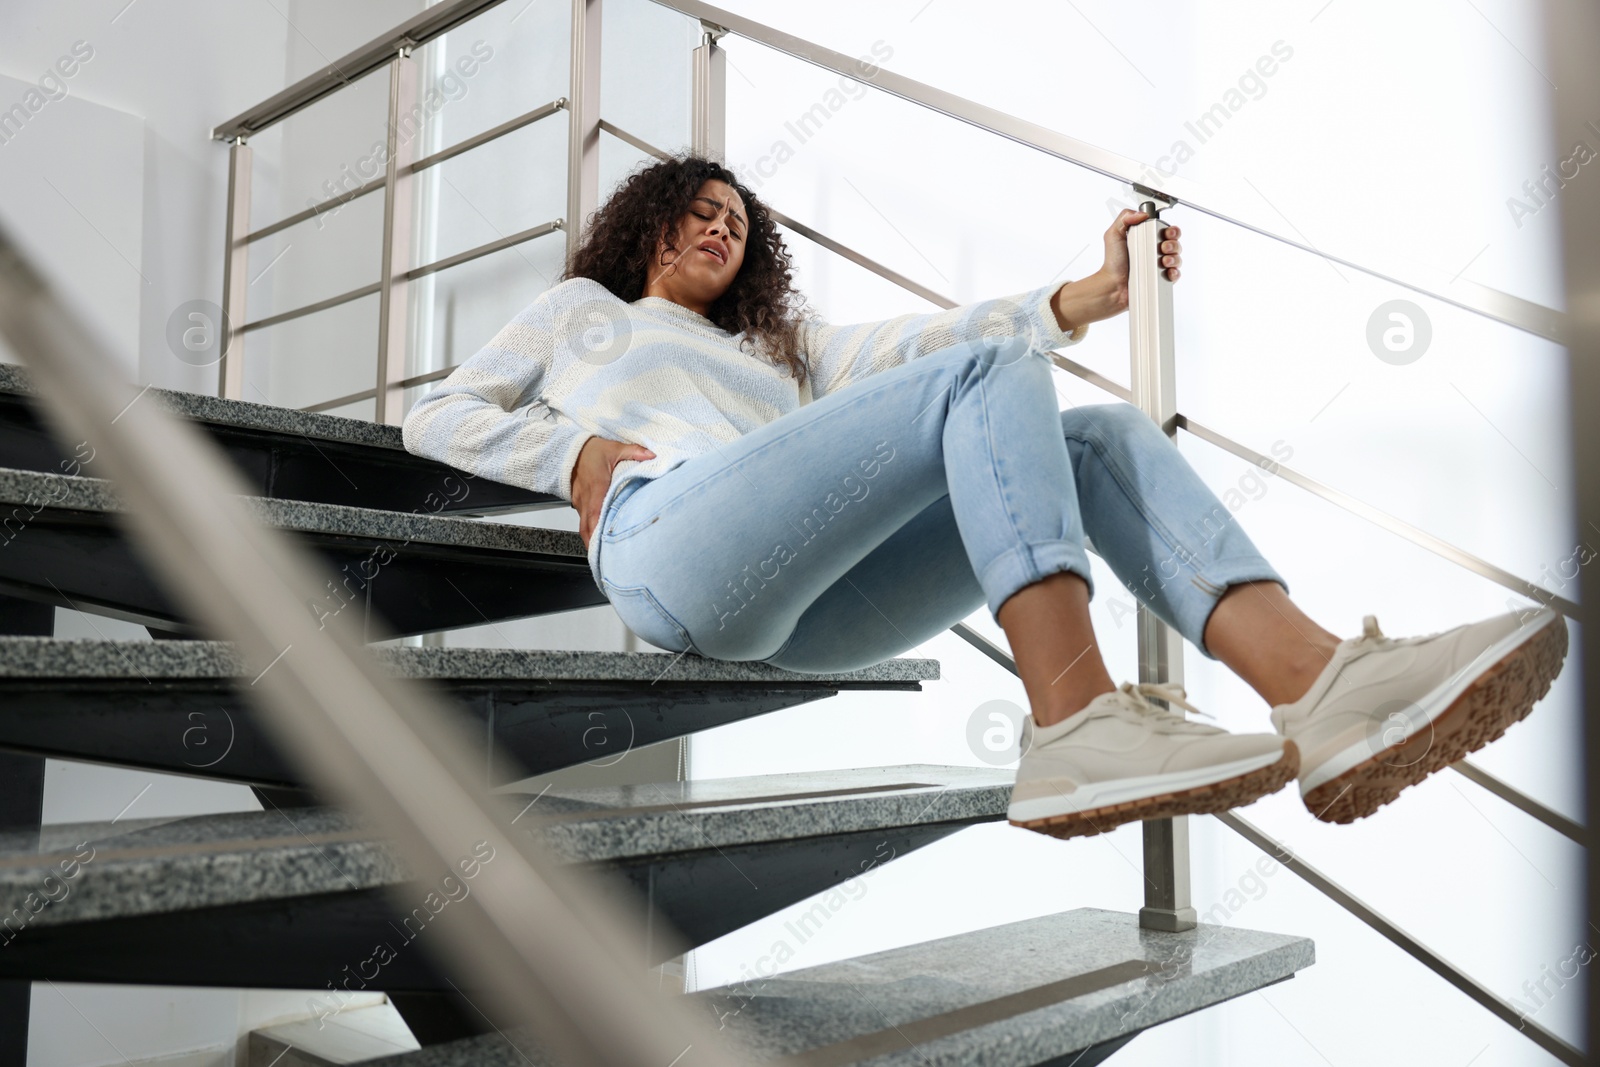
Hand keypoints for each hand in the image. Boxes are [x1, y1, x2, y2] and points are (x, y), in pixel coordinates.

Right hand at [572, 436, 655, 550]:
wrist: (571, 451)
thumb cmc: (591, 451)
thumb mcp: (614, 448)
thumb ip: (634, 451)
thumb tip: (652, 455)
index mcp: (596, 485)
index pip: (596, 509)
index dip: (599, 526)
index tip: (605, 540)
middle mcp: (586, 498)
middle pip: (587, 526)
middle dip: (594, 544)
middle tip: (605, 560)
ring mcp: (581, 503)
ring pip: (584, 527)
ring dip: (592, 542)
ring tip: (603, 558)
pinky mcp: (580, 506)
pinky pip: (584, 523)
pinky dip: (590, 534)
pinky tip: (600, 543)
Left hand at [1051, 211, 1183, 331]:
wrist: (1112, 285)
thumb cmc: (1113, 263)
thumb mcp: (1114, 234)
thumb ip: (1125, 218)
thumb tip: (1142, 213)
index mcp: (1147, 239)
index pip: (1166, 230)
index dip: (1171, 230)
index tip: (1167, 232)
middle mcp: (1154, 252)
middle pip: (1175, 243)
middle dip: (1173, 243)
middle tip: (1163, 247)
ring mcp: (1159, 266)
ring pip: (1177, 258)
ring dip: (1174, 257)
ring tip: (1163, 261)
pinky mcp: (1161, 279)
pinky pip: (1175, 274)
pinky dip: (1175, 272)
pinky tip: (1167, 271)